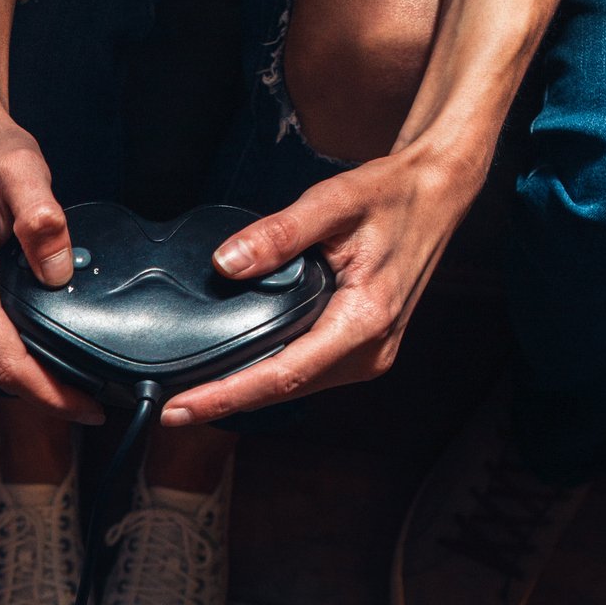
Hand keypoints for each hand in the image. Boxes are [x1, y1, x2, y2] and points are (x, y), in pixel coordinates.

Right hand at [0, 107, 100, 423]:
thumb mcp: (24, 171)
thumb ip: (42, 220)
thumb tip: (56, 273)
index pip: (5, 359)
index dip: (49, 393)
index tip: (89, 408)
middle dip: (44, 392)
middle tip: (94, 400)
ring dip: (26, 377)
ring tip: (74, 383)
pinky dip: (8, 356)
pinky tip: (40, 354)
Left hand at [162, 145, 486, 425]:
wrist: (437, 193)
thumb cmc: (394, 195)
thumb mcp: (335, 201)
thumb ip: (279, 234)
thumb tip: (227, 264)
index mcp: (365, 321)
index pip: (282, 374)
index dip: (226, 396)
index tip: (179, 411)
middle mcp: (370, 351)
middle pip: (283, 390)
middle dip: (226, 402)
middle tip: (169, 411)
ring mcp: (369, 355)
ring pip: (294, 386)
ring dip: (245, 392)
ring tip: (193, 398)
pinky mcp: (361, 349)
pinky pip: (306, 372)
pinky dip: (268, 375)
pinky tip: (234, 373)